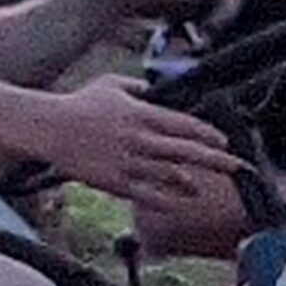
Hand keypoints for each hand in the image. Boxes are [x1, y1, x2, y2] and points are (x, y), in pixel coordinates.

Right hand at [26, 73, 247, 216]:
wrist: (49, 128)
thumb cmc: (80, 103)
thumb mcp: (113, 84)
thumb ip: (141, 86)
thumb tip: (159, 87)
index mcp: (141, 114)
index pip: (183, 124)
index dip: (207, 133)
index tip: (224, 141)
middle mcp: (138, 139)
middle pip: (184, 151)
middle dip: (214, 159)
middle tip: (236, 166)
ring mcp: (127, 162)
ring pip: (167, 176)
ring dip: (188, 183)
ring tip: (200, 187)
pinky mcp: (113, 181)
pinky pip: (144, 194)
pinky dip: (163, 199)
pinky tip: (176, 202)